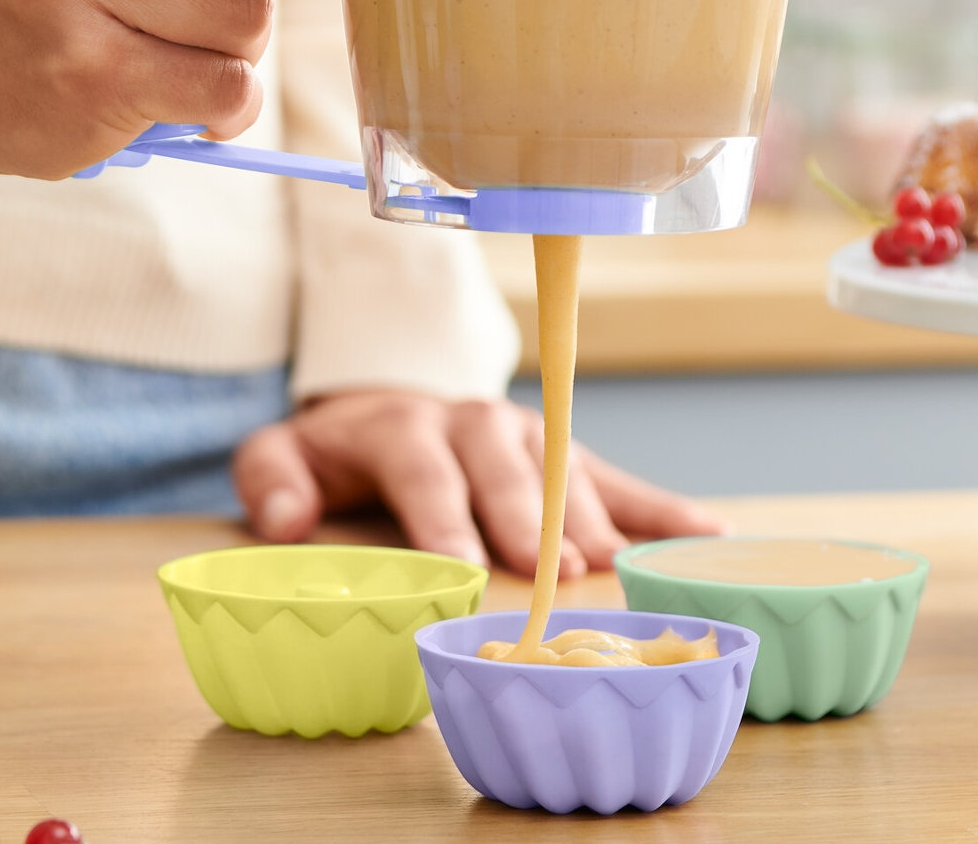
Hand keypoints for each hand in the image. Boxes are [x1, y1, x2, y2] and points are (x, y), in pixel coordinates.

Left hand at [233, 390, 728, 576]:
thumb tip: (284, 521)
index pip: (424, 468)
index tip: (463, 567)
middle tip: (557, 569)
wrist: (383, 408)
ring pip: (563, 468)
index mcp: (404, 426)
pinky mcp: (562, 454)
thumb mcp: (284, 453)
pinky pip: (617, 476)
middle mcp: (472, 423)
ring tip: (619, 565)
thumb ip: (270, 478)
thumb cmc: (337, 454)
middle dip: (530, 515)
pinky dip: (661, 505)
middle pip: (503, 466)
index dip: (443, 515)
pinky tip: (707, 532)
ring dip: (591, 515)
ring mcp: (524, 436)